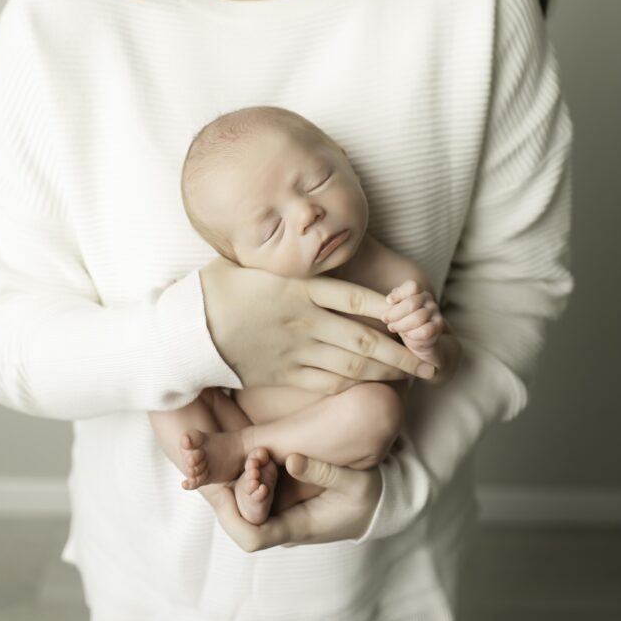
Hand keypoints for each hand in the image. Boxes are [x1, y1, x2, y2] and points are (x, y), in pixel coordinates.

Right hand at [200, 256, 438, 395]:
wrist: (189, 328)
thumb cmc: (223, 286)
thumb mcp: (258, 261)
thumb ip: (292, 258)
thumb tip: (313, 236)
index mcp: (300, 288)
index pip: (356, 297)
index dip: (390, 306)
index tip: (414, 310)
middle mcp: (304, 321)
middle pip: (364, 338)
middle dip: (403, 350)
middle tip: (431, 358)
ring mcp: (295, 351)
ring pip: (351, 365)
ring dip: (386, 370)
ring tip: (412, 374)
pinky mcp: (283, 374)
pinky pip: (326, 382)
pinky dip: (352, 383)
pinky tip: (370, 384)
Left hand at [209, 454, 381, 551]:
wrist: (378, 505)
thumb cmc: (369, 497)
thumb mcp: (355, 482)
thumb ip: (324, 470)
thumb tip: (292, 458)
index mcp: (297, 527)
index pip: (251, 536)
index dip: (231, 513)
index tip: (221, 484)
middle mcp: (282, 526)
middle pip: (239, 520)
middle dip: (225, 491)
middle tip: (211, 461)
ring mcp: (281, 515)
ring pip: (243, 506)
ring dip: (234, 479)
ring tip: (224, 451)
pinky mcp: (282, 502)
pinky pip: (254, 494)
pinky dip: (246, 474)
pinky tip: (243, 451)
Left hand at [381, 279, 443, 350]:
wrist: (420, 336)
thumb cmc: (404, 318)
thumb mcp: (396, 308)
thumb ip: (393, 302)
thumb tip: (390, 300)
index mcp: (417, 291)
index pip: (412, 286)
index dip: (399, 293)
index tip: (388, 301)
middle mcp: (428, 299)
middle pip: (412, 303)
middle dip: (395, 313)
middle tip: (385, 319)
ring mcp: (435, 312)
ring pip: (418, 318)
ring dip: (401, 325)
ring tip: (392, 327)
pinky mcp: (438, 327)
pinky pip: (425, 331)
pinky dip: (412, 335)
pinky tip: (406, 336)